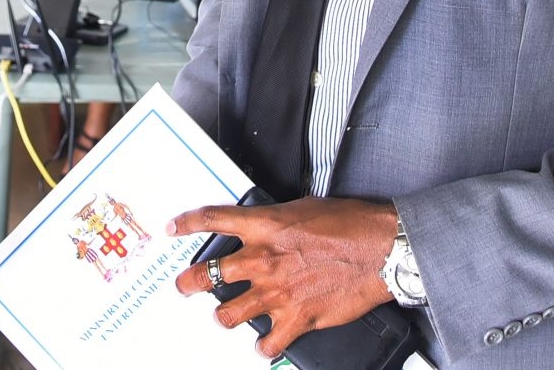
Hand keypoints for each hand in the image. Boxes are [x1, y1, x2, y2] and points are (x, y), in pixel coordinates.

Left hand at [169, 197, 395, 358]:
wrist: (379, 249)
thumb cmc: (349, 225)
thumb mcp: (304, 208)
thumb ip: (277, 221)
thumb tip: (268, 226)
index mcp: (265, 227)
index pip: (214, 219)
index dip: (188, 223)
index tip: (174, 228)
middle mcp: (264, 260)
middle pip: (208, 274)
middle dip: (190, 283)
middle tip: (185, 286)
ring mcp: (277, 292)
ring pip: (228, 313)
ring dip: (222, 316)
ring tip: (223, 315)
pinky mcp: (296, 318)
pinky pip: (266, 343)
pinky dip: (263, 346)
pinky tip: (264, 342)